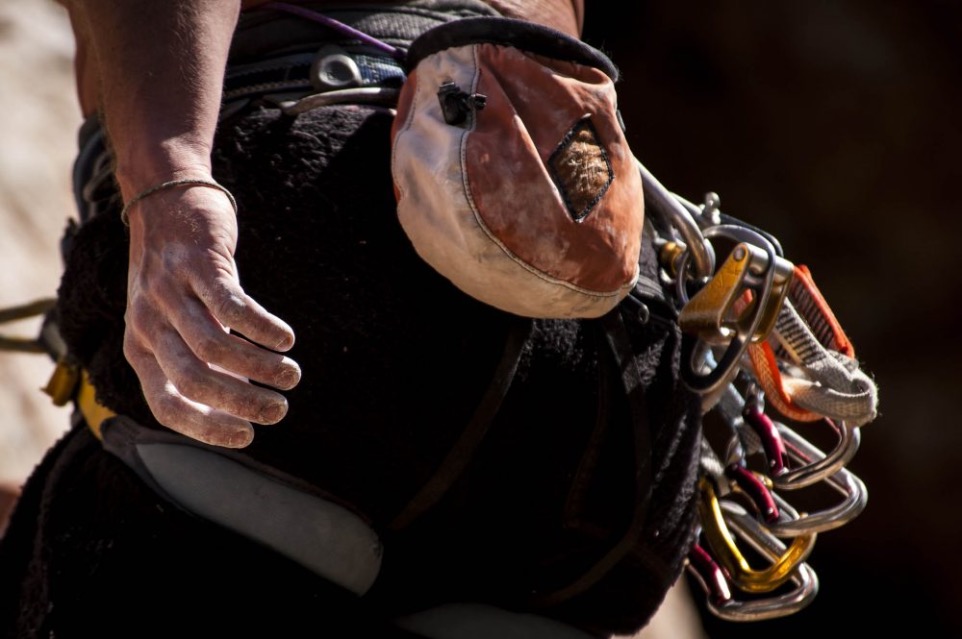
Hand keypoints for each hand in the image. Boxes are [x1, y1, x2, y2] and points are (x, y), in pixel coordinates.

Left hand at [123, 182, 300, 447]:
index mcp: (140, 348)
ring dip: (260, 367)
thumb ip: (202, 363)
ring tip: (291, 375)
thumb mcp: (178, 324)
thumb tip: (244, 405)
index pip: (166, 405)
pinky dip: (262, 328)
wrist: (166, 200)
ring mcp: (169, 292)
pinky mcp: (198, 264)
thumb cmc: (181, 276)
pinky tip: (286, 338)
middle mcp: (146, 323)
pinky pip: (231, 306)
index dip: (207, 428)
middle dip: (241, 402)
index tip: (248, 437)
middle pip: (193, 380)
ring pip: (214, 347)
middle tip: (279, 409)